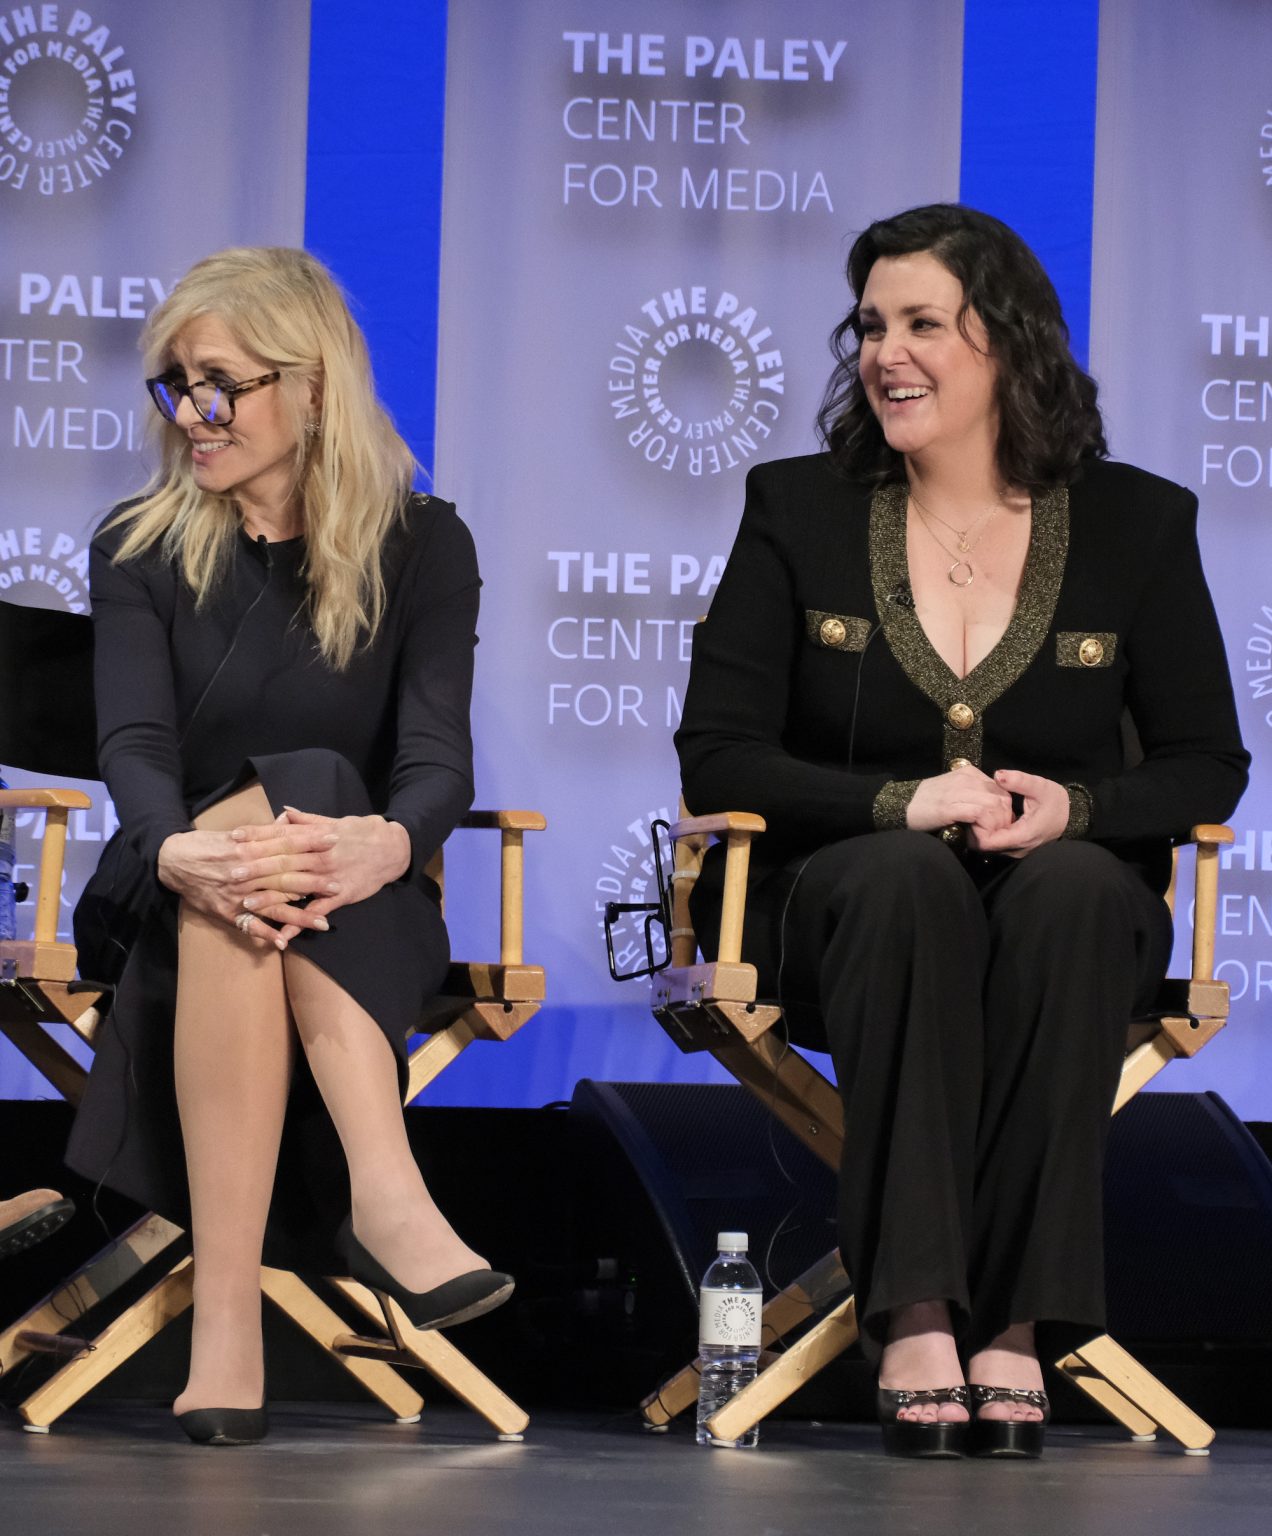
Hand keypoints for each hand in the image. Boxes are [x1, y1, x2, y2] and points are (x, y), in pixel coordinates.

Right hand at [156, 818, 338, 947]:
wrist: (172, 861)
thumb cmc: (207, 844)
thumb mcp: (235, 833)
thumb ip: (263, 831)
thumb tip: (288, 820)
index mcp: (248, 848)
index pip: (285, 844)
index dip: (310, 843)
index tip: (334, 841)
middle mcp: (245, 871)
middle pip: (284, 875)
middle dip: (313, 881)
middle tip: (338, 885)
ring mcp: (237, 894)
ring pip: (273, 904)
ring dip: (299, 915)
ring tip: (323, 923)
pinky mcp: (228, 912)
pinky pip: (249, 925)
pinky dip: (265, 934)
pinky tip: (284, 943)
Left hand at [226, 808, 410, 942]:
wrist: (393, 848)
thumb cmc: (361, 833)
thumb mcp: (334, 822)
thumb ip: (307, 821)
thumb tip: (284, 813)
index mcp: (315, 838)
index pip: (280, 835)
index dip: (256, 835)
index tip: (233, 837)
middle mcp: (319, 857)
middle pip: (283, 862)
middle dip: (256, 867)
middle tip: (230, 873)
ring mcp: (330, 877)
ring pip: (296, 887)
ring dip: (271, 896)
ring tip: (247, 904)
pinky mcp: (341, 895)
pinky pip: (317, 911)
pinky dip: (300, 922)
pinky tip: (283, 933)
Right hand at [905, 765, 1013, 834]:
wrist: (902, 806)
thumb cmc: (928, 802)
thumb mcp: (953, 790)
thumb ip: (972, 793)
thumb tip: (993, 807)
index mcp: (969, 773)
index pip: (1001, 790)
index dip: (1004, 810)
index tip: (997, 825)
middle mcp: (965, 778)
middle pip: (1001, 798)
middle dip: (1003, 819)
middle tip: (994, 834)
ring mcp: (957, 791)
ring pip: (993, 805)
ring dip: (994, 825)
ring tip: (986, 836)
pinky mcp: (949, 806)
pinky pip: (979, 813)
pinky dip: (983, 827)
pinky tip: (976, 836)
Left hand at [967, 770, 1069, 856]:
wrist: (1072, 817)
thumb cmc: (1056, 802)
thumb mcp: (1040, 786)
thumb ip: (1019, 781)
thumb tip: (998, 775)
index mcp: (1022, 836)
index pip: (986, 842)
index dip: (976, 827)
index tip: (976, 811)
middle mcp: (1017, 849)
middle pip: (983, 846)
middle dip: (976, 828)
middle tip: (976, 810)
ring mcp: (1016, 852)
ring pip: (988, 847)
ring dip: (983, 831)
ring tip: (983, 813)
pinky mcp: (1015, 849)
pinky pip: (996, 845)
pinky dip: (990, 833)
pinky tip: (992, 818)